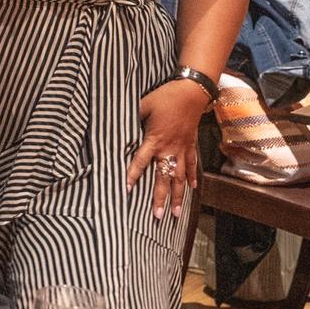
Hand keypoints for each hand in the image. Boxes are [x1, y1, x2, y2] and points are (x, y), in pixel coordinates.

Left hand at [130, 78, 206, 217]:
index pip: (141, 161)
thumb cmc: (165, 97)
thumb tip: (117, 124)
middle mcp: (169, 149)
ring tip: (175, 213)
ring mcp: (182, 149)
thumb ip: (131, 117)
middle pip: (164, 178)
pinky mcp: (191, 145)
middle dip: (160, 198)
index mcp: (154, 139)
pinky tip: (193, 190)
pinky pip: (192, 165)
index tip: (128, 189)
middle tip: (157, 216)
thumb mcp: (143, 104)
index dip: (134, 175)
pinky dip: (193, 178)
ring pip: (180, 177)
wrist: (192, 92)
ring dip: (178, 196)